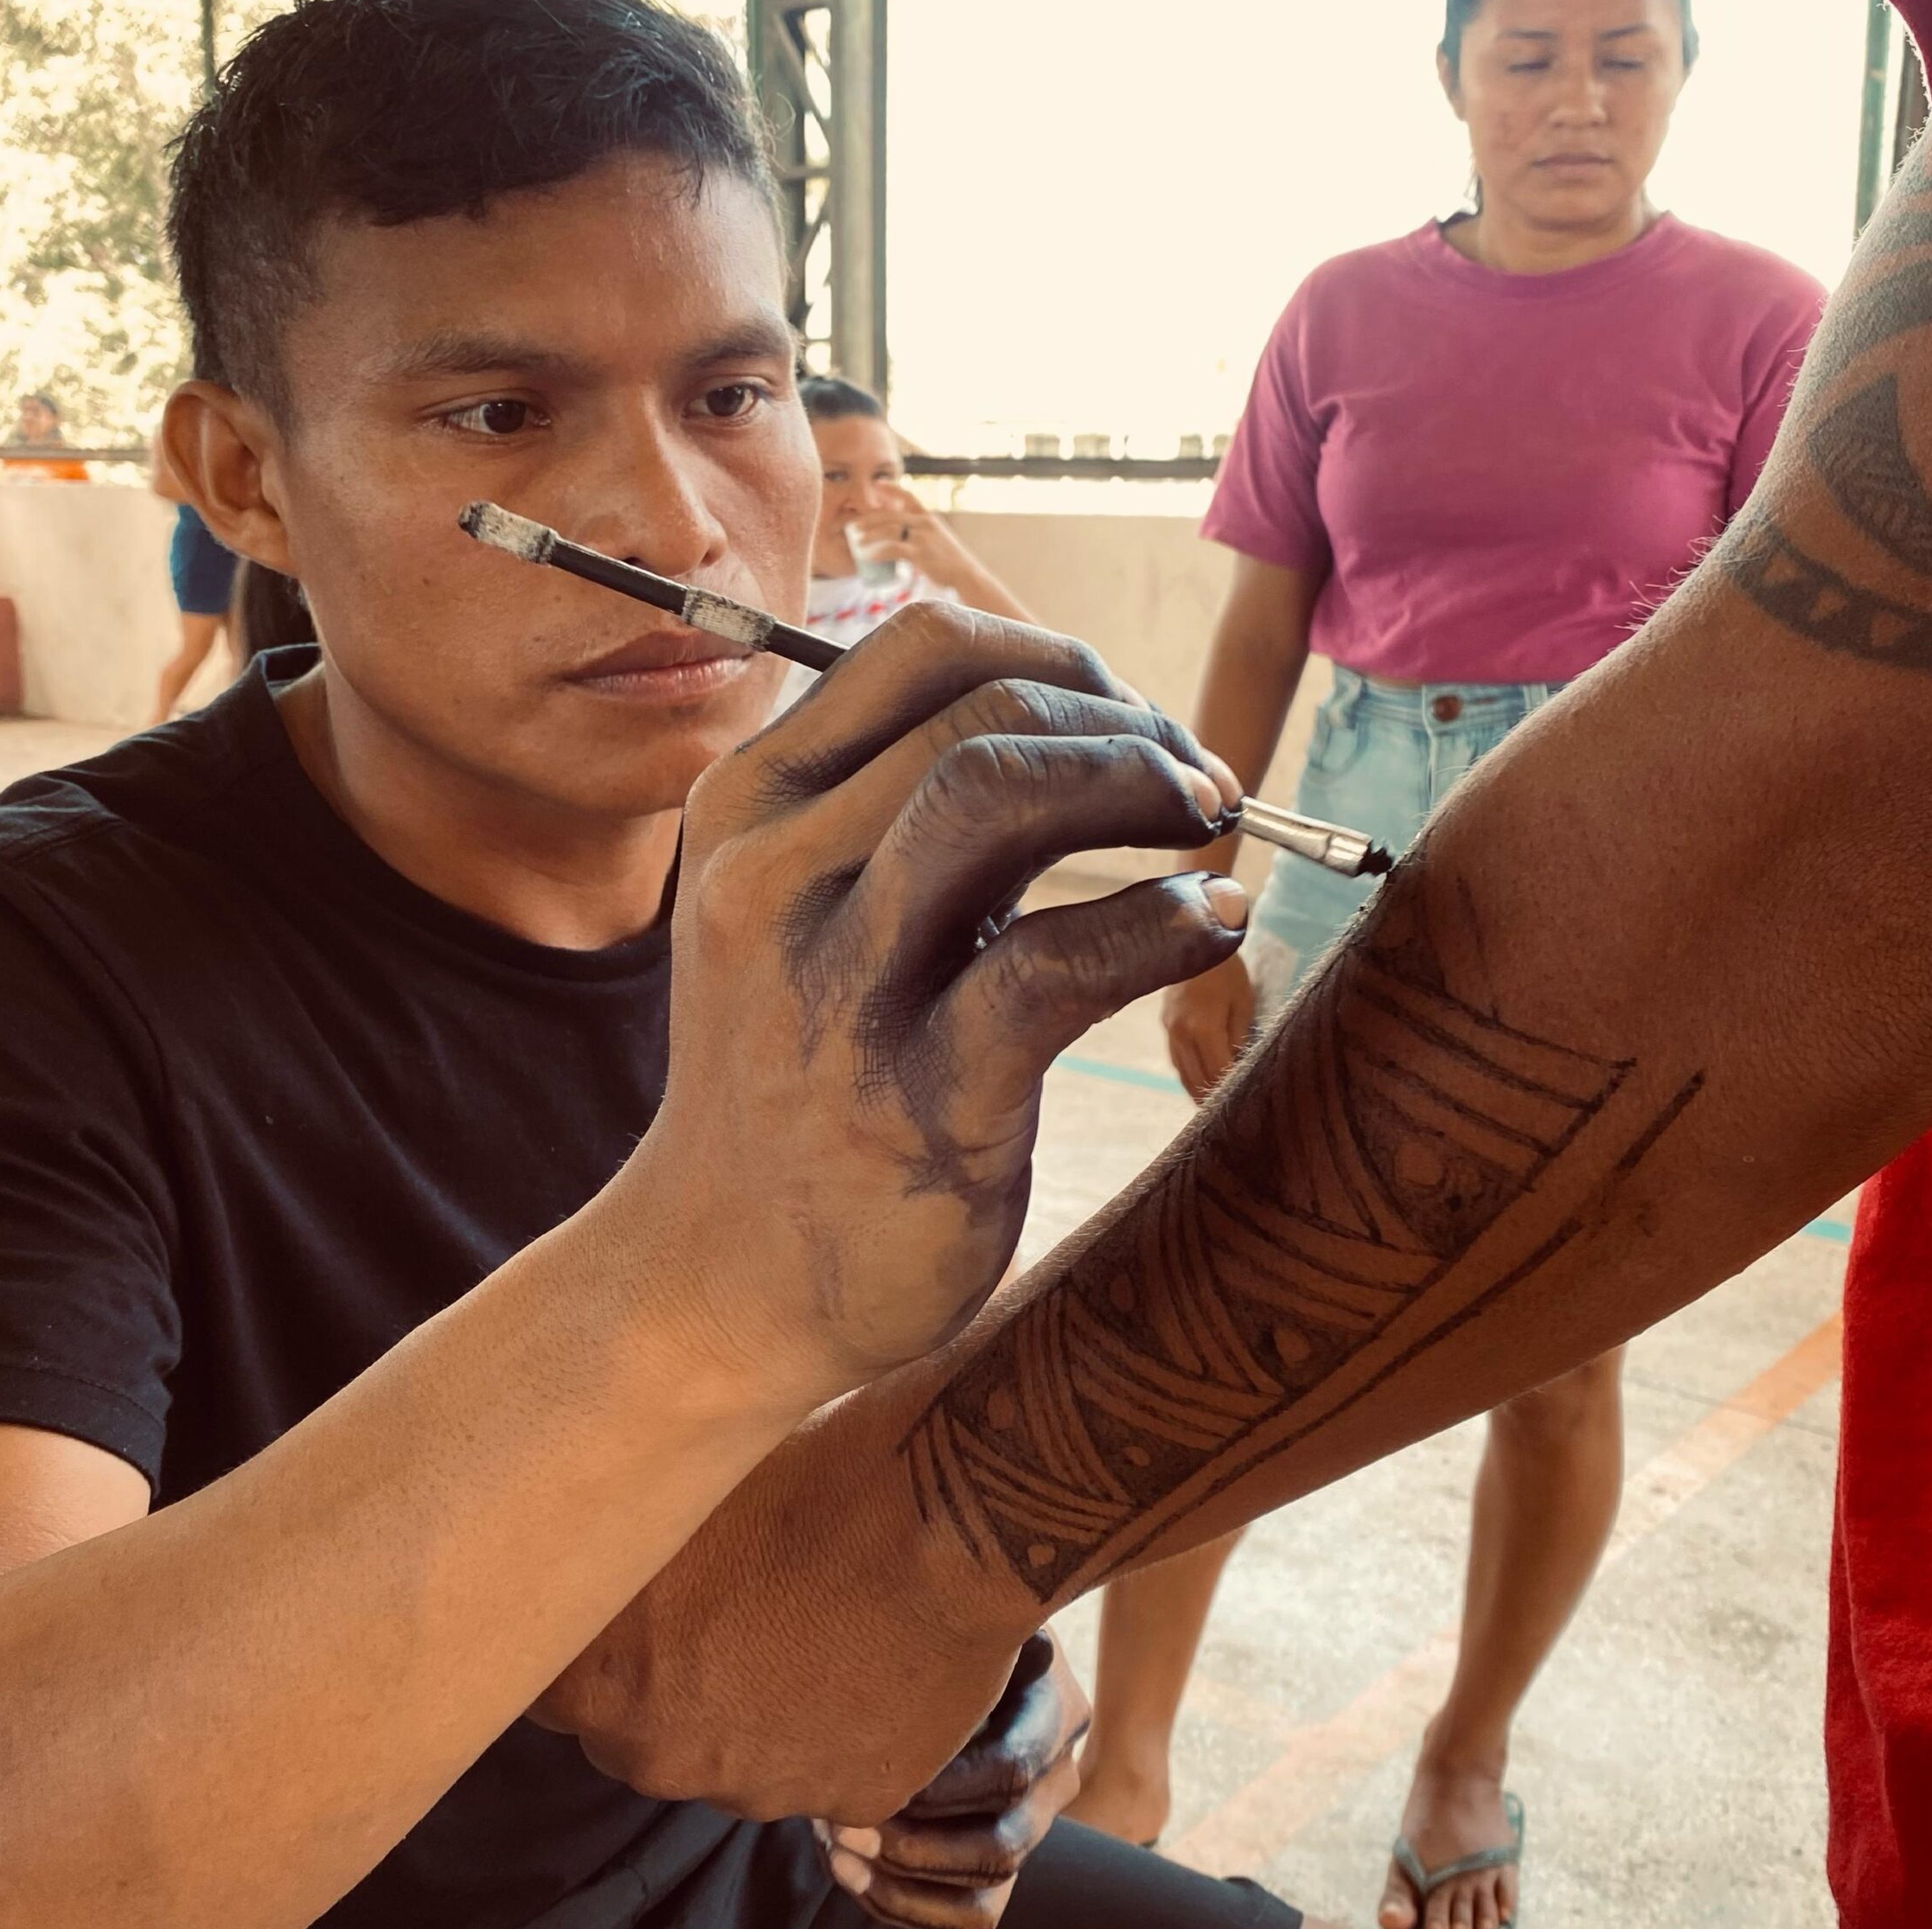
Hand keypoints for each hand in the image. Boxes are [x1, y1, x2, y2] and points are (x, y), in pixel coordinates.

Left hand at [536, 1380, 1038, 1822]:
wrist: (950, 1510)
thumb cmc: (810, 1474)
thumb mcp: (676, 1497)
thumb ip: (617, 1552)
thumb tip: (586, 1551)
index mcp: (605, 1678)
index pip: (553, 1691)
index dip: (596, 1643)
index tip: (632, 1604)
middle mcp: (667, 1754)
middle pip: (645, 1731)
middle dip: (676, 1678)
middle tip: (739, 1597)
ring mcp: (763, 1789)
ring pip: (741, 1756)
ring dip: (762, 1701)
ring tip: (816, 1609)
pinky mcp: (855, 1798)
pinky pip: (832, 1768)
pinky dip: (845, 1723)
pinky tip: (872, 1646)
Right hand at [605, 602, 1249, 1405]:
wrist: (719, 1282)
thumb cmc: (794, 1079)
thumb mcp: (800, 912)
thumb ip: (894, 813)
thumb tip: (1081, 721)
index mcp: (749, 807)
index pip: (920, 648)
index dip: (1058, 660)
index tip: (1132, 719)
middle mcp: (773, 874)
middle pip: (978, 708)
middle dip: (1124, 721)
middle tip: (1199, 784)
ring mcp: (836, 986)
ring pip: (997, 795)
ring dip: (1139, 783)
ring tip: (1210, 824)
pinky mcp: (916, 1096)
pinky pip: (1056, 963)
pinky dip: (1163, 921)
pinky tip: (1212, 923)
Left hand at [817, 1632, 1086, 1927]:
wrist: (959, 1664)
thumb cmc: (951, 1627)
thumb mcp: (965, 1618)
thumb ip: (952, 1629)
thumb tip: (918, 1642)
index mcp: (1057, 1712)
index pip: (1011, 1770)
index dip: (943, 1788)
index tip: (876, 1781)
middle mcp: (1057, 1778)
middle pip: (1003, 1845)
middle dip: (915, 1846)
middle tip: (842, 1827)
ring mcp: (1031, 1826)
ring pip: (988, 1889)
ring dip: (904, 1884)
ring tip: (838, 1855)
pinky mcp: (1001, 1863)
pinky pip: (972, 1916)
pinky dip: (907, 1908)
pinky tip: (853, 1877)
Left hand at [848, 490, 982, 599]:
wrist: (966, 574)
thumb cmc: (951, 561)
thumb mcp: (939, 539)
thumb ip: (924, 534)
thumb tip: (907, 538)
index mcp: (929, 517)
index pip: (908, 496)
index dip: (892, 489)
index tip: (878, 484)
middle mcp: (925, 522)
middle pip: (891, 515)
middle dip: (869, 519)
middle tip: (853, 525)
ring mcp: (922, 537)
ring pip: (889, 530)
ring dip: (869, 535)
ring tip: (856, 542)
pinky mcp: (920, 553)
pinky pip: (893, 549)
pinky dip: (877, 553)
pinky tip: (867, 557)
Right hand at [1162, 951, 1256, 1101]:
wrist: (1194, 940)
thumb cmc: (1227, 970)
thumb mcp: (1243, 1003)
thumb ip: (1240, 1039)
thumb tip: (1238, 1068)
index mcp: (1203, 1029)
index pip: (1218, 1073)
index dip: (1229, 1092)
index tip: (1241, 1105)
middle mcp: (1181, 1035)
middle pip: (1196, 1079)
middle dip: (1210, 1099)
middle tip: (1225, 1117)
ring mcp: (1170, 1030)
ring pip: (1182, 1073)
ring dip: (1195, 1091)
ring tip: (1209, 1108)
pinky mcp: (1165, 1024)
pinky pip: (1175, 1059)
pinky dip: (1187, 1074)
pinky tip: (1197, 1082)